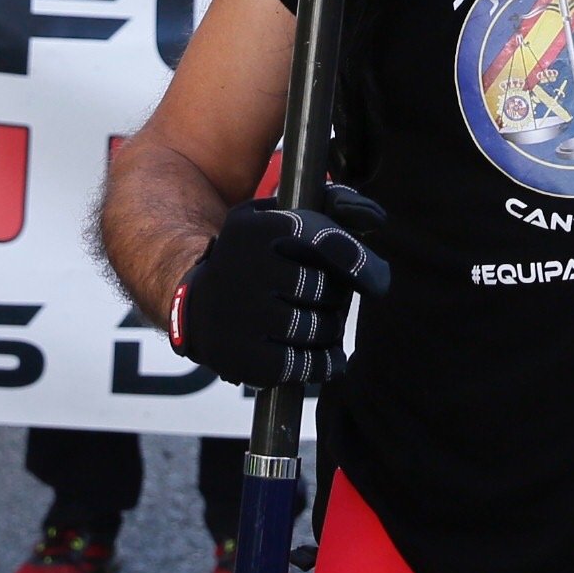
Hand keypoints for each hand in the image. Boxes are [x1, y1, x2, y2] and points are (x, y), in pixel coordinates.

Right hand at [170, 188, 391, 388]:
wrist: (196, 307)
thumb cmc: (252, 259)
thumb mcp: (272, 220)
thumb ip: (325, 209)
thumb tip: (375, 216)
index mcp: (256, 229)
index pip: (323, 241)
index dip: (357, 262)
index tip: (377, 281)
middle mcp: (246, 269)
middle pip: (324, 289)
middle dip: (337, 297)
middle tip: (331, 300)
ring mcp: (243, 316)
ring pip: (317, 327)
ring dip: (330, 329)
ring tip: (322, 324)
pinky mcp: (244, 356)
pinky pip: (302, 364)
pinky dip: (324, 363)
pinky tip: (329, 357)